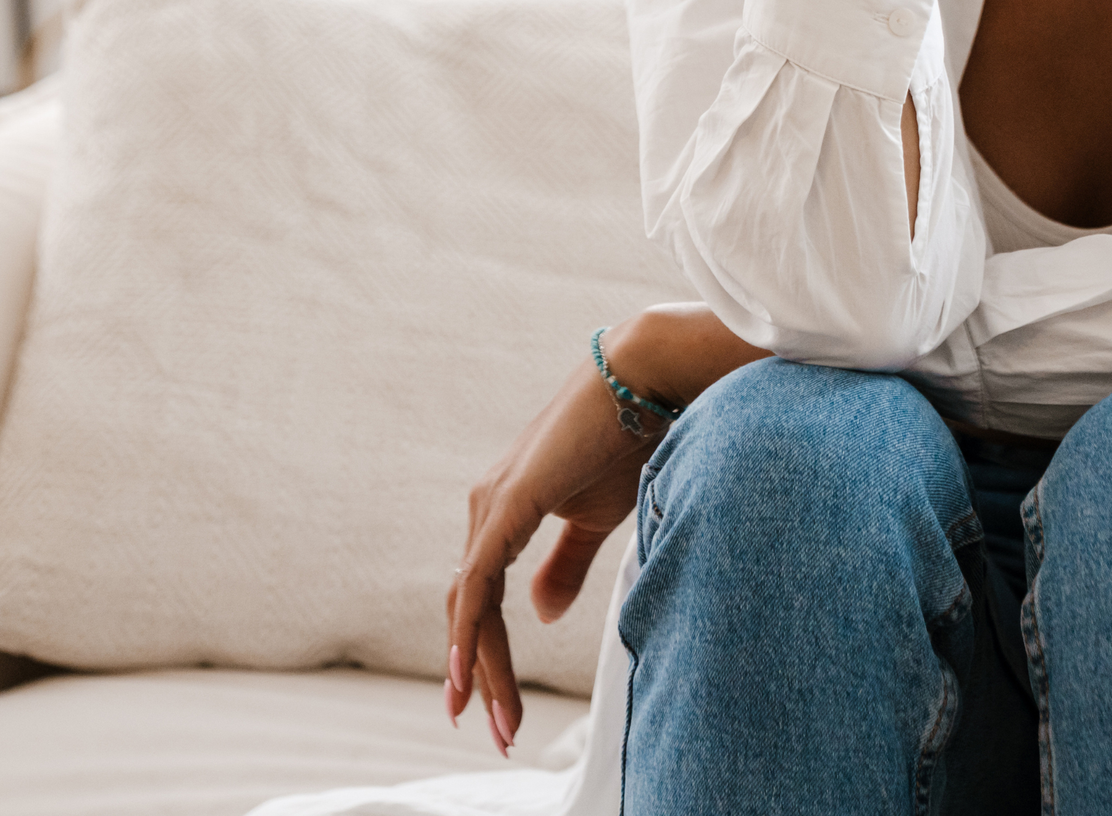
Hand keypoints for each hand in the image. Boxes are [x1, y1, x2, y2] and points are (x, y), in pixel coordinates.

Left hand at [443, 306, 766, 755]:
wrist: (645, 379)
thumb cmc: (626, 439)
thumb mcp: (595, 517)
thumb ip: (564, 564)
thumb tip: (537, 615)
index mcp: (505, 513)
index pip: (485, 600)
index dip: (489, 656)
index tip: (501, 712)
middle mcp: (487, 508)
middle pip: (470, 610)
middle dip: (482, 674)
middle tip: (497, 731)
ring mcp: (492, 504)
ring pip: (470, 605)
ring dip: (481, 666)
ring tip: (495, 719)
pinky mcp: (507, 503)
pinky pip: (477, 582)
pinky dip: (469, 629)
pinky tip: (466, 670)